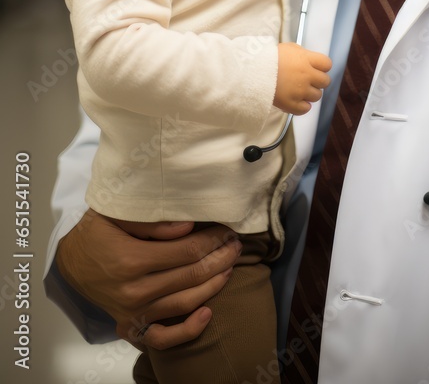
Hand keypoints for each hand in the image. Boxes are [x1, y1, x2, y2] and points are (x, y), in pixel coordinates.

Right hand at [55, 209, 241, 349]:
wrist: (70, 258)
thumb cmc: (96, 231)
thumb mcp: (117, 214)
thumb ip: (153, 221)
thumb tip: (189, 227)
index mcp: (131, 259)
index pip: (188, 251)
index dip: (214, 240)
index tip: (227, 229)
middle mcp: (134, 290)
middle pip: (192, 276)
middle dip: (220, 258)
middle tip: (236, 244)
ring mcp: (133, 313)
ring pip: (186, 303)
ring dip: (214, 285)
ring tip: (229, 266)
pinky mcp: (130, 326)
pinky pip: (163, 338)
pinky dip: (188, 330)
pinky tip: (207, 312)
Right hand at [274, 43, 331, 114]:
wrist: (252, 71)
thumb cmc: (269, 56)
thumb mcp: (289, 48)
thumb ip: (303, 54)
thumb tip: (311, 61)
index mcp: (306, 60)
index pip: (327, 64)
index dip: (322, 66)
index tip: (315, 68)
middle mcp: (307, 76)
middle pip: (325, 81)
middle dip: (318, 81)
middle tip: (308, 80)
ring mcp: (300, 91)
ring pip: (317, 96)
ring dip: (310, 93)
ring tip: (299, 90)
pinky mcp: (292, 104)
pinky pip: (306, 109)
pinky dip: (302, 106)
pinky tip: (296, 100)